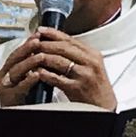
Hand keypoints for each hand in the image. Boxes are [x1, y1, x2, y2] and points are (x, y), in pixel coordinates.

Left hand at [0, 29, 115, 108]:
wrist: (103, 105)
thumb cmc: (95, 86)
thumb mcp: (91, 66)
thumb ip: (77, 54)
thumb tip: (56, 43)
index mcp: (92, 54)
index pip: (70, 39)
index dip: (53, 33)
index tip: (41, 30)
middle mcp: (89, 62)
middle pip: (63, 48)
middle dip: (45, 44)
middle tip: (32, 43)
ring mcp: (83, 75)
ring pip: (58, 61)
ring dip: (42, 57)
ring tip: (32, 56)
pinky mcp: (76, 88)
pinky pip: (57, 78)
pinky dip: (45, 74)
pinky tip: (37, 72)